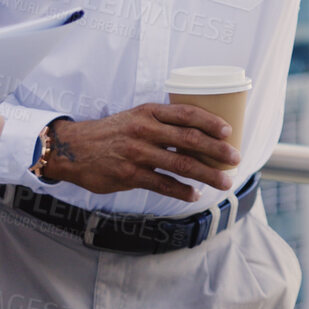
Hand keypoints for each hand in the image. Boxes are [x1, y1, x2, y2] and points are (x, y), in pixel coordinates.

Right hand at [42, 103, 239, 200]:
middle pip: (190, 139)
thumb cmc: (111, 133)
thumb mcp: (135, 118)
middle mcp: (145, 130)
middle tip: (235, 158)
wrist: (73, 149)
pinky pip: (163, 184)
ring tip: (224, 182)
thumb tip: (197, 135)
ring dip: (207, 174)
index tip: (229, 131)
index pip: (187, 114)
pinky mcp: (130, 175)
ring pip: (181, 164)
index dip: (211, 121)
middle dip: (217, 150)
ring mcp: (138, 153)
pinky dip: (182, 191)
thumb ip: (162, 123)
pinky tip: (194, 195)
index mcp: (149, 113)